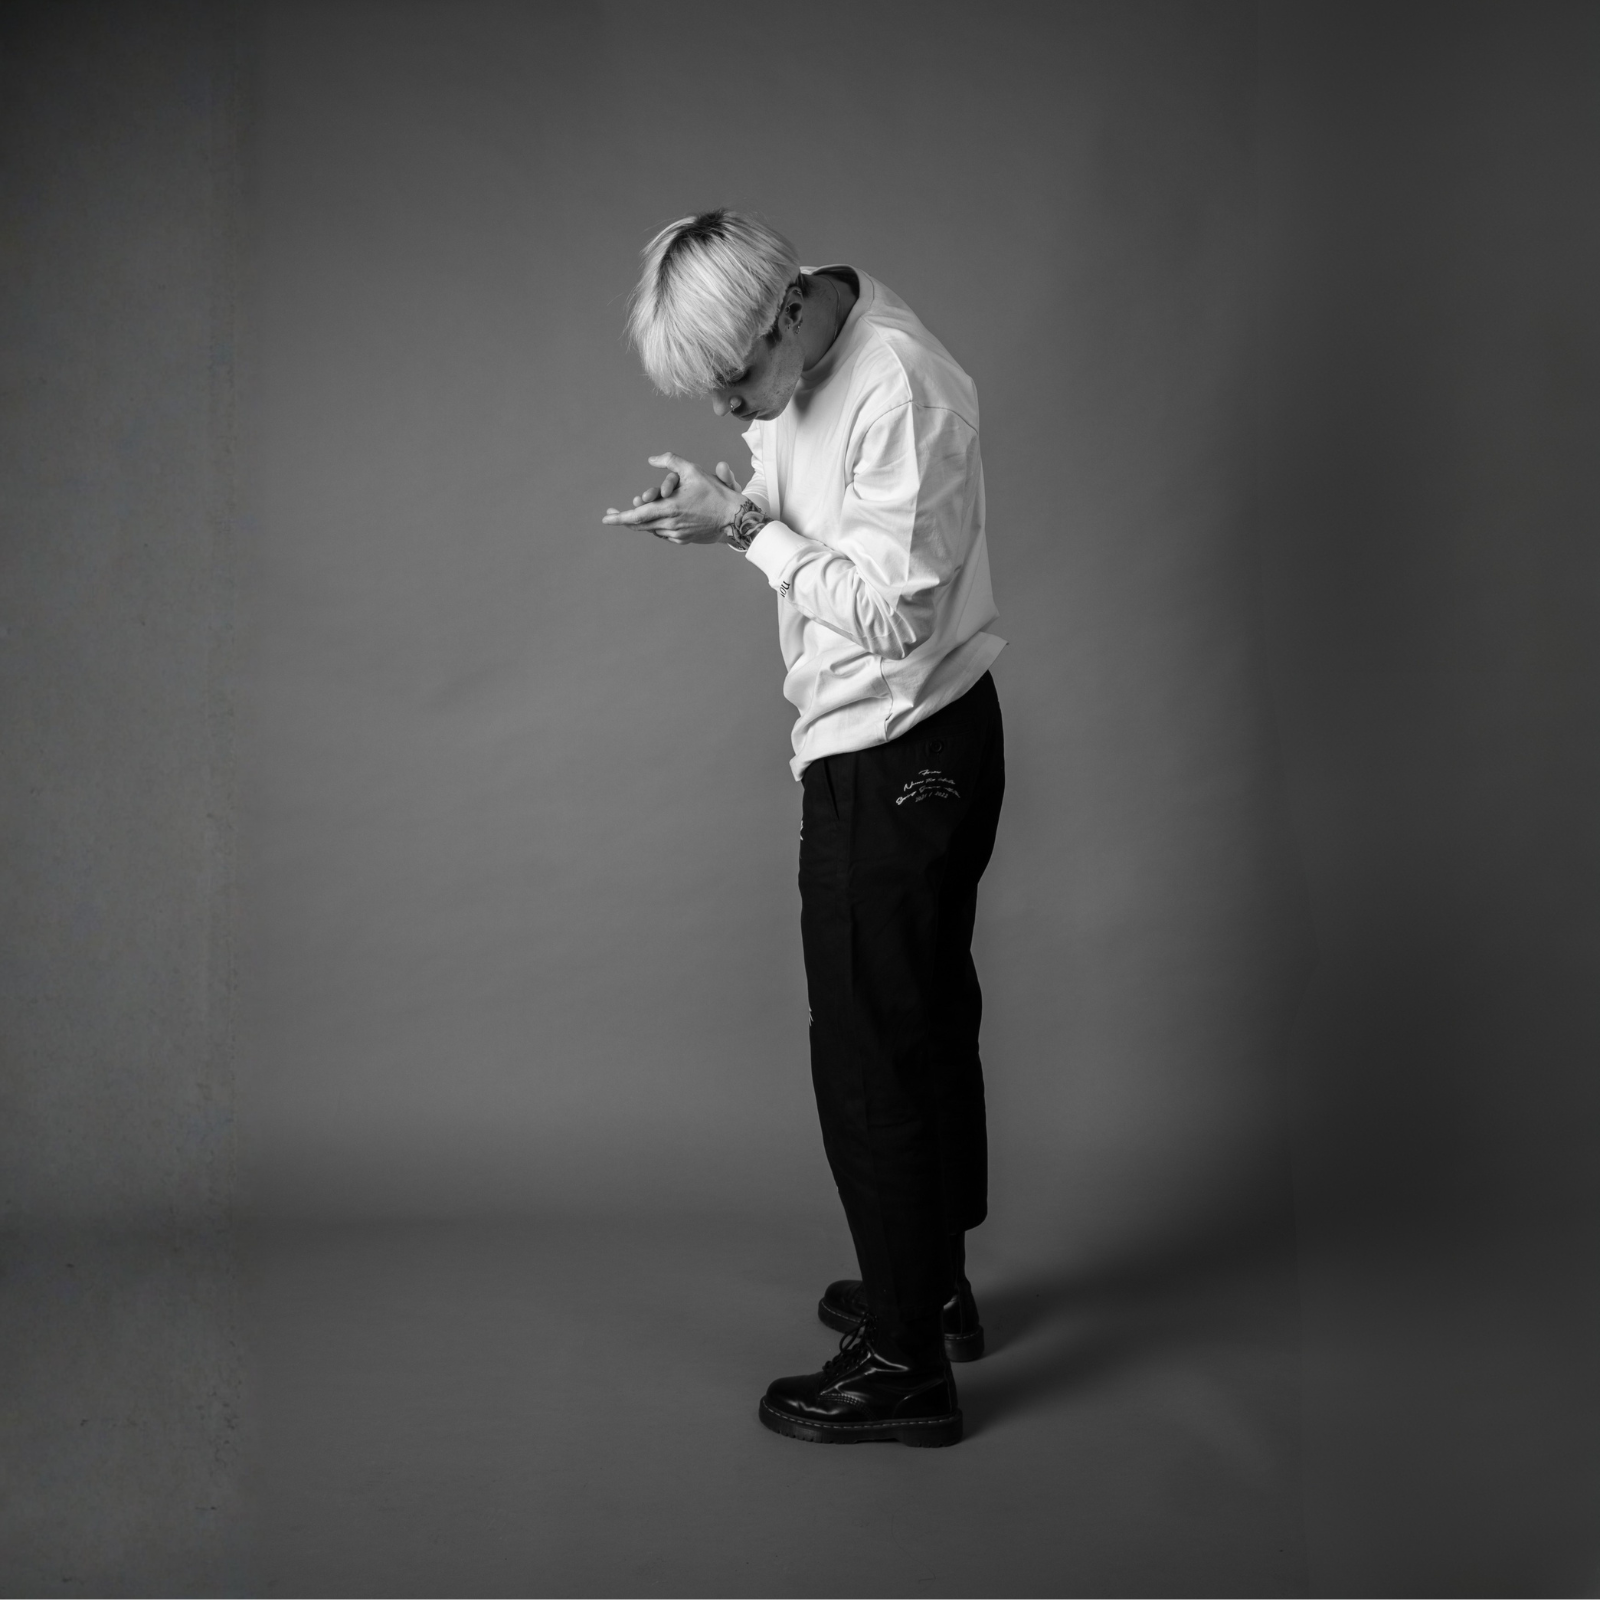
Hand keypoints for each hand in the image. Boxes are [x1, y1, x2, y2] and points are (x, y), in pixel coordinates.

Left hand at [602, 454, 744, 544]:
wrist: (734, 518)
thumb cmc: (715, 493)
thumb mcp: (693, 470)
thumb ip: (671, 461)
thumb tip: (651, 459)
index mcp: (668, 509)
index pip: (636, 516)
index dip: (619, 518)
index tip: (605, 518)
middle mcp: (669, 525)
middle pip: (639, 525)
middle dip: (624, 520)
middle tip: (612, 515)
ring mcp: (676, 534)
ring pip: (651, 530)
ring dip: (641, 522)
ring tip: (634, 514)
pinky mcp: (684, 539)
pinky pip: (663, 534)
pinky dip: (656, 527)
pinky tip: (655, 521)